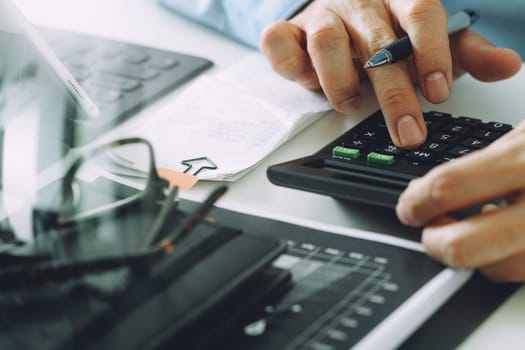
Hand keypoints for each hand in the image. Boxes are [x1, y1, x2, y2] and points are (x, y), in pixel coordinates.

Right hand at [260, 0, 521, 147]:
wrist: (340, 18)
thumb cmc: (388, 35)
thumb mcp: (430, 43)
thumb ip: (464, 52)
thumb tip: (508, 65)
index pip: (421, 13)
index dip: (431, 52)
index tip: (438, 93)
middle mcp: (360, 3)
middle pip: (377, 40)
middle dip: (393, 91)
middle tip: (407, 131)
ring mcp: (322, 15)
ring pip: (326, 39)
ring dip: (338, 80)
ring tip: (349, 105)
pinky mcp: (289, 32)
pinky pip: (277, 41)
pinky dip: (287, 63)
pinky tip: (305, 81)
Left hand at [396, 121, 524, 281]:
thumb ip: (483, 162)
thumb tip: (428, 190)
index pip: (447, 188)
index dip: (416, 202)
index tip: (408, 206)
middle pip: (463, 246)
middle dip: (434, 242)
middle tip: (431, 230)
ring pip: (496, 270)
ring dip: (473, 254)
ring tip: (472, 229)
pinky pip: (523, 271)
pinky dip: (504, 257)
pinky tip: (504, 235)